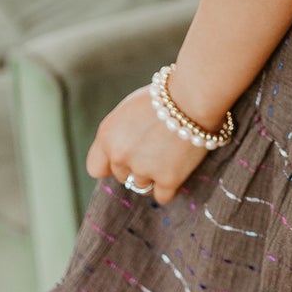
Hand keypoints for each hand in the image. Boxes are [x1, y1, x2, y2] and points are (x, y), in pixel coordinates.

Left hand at [85, 86, 206, 205]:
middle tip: (157, 149)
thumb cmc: (165, 95)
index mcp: (107, 135)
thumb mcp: (130, 109)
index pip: (96, 167)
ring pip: (143, 186)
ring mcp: (143, 169)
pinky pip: (162, 196)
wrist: (194, 97)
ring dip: (155, 175)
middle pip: (123, 177)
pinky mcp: (168, 179)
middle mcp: (120, 155)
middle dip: (137, 167)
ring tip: (171, 154)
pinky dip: (170, 186)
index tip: (125, 159)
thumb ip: (120, 133)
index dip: (111, 165)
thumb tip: (119, 152)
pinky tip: (178, 169)